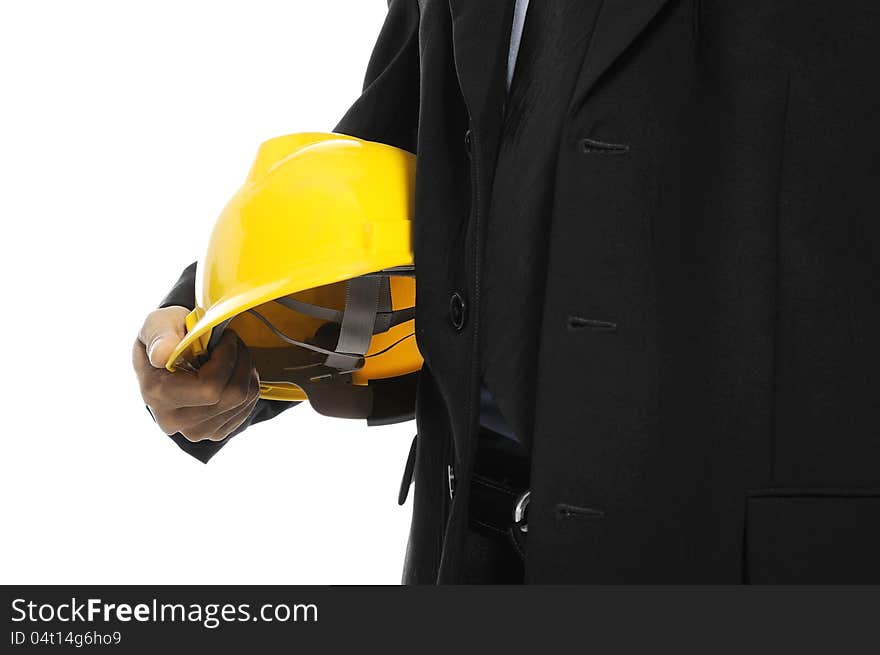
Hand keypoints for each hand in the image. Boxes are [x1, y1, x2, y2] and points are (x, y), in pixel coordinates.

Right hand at [133, 306, 259, 441]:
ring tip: (233, 353)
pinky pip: (247, 408)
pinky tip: (232, 372)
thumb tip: (162, 355)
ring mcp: (196, 431)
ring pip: (244, 399)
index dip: (226, 357)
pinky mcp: (215, 433)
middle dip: (240, 361)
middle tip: (233, 341)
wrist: (164, 361)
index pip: (209, 387)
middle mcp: (175, 420)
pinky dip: (247, 384)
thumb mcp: (158, 324)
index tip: (224, 337)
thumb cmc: (165, 338)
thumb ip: (160, 335)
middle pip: (232, 395)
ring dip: (246, 369)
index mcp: (157, 394)